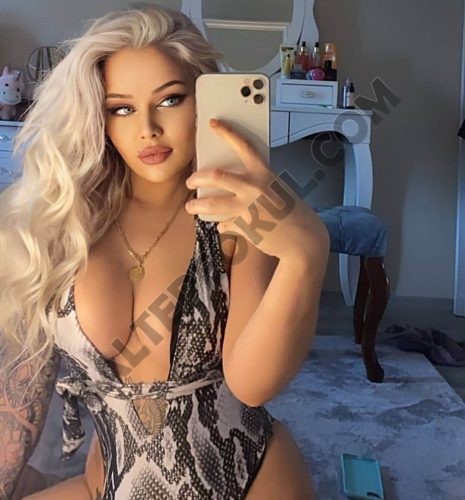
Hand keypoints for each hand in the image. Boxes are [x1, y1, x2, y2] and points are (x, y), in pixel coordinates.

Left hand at [185, 118, 326, 259]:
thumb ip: (256, 186)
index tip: (213, 124)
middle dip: (197, 178)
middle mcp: (253, 188)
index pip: (243, 146)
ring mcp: (246, 208)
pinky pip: (223, 225)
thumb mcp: (276, 190)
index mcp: (264, 174)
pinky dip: (221, 226)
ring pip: (211, 204)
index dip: (226, 132)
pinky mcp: (243, 226)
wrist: (303, 238)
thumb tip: (235, 188)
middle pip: (216, 176)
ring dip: (196, 206)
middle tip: (191, 182)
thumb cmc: (293, 214)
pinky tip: (221, 226)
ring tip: (191, 208)